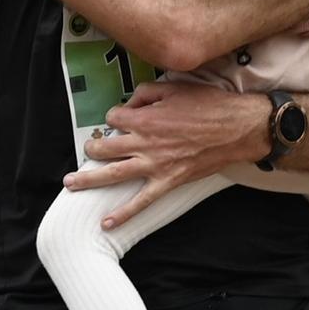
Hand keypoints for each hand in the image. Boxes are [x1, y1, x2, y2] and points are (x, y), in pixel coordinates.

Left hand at [62, 80, 270, 226]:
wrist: (237, 128)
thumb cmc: (209, 105)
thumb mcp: (175, 87)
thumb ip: (146, 92)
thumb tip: (130, 103)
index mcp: (144, 117)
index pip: (113, 117)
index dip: (114, 116)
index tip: (122, 118)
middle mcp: (144, 142)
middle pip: (103, 146)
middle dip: (92, 146)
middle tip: (89, 148)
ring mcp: (154, 164)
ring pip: (113, 174)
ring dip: (89, 179)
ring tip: (71, 184)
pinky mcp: (167, 181)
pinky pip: (141, 201)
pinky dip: (123, 214)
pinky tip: (106, 223)